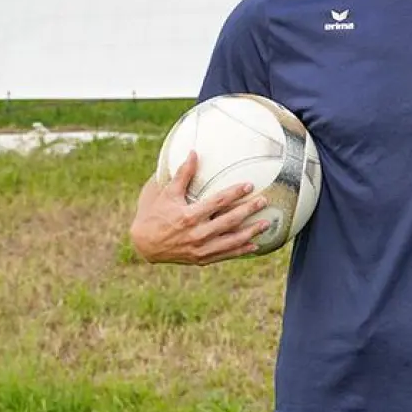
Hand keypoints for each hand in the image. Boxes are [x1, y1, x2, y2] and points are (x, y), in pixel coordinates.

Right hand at [129, 151, 270, 265]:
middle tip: (263, 201)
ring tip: (266, 223)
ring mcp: (200, 249)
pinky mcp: (201, 259)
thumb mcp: (167, 193)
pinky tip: (255, 244)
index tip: (249, 185)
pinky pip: (225, 255)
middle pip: (229, 221)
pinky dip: (241, 250)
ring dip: (250, 232)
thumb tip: (194, 152)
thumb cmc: (156, 214)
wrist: (145, 244)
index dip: (235, 193)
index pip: (218, 202)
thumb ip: (182, 174)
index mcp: (189, 216)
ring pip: (231, 241)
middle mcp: (197, 234)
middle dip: (248, 211)